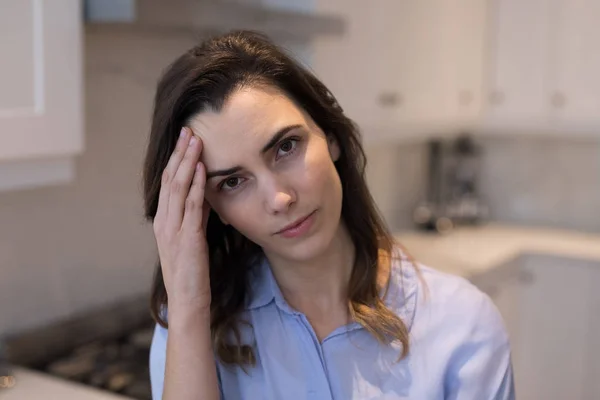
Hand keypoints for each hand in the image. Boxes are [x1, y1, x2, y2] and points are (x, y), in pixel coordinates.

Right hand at [153, 127, 211, 309]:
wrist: (188, 301)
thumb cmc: (191, 273)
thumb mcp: (192, 239)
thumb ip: (195, 217)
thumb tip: (204, 195)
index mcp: (163, 222)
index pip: (166, 184)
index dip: (175, 160)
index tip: (184, 140)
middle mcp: (164, 222)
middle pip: (169, 180)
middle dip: (179, 153)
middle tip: (188, 130)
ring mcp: (173, 230)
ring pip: (177, 188)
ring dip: (187, 162)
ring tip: (195, 140)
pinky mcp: (187, 238)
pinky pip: (191, 206)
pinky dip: (196, 184)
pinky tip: (201, 168)